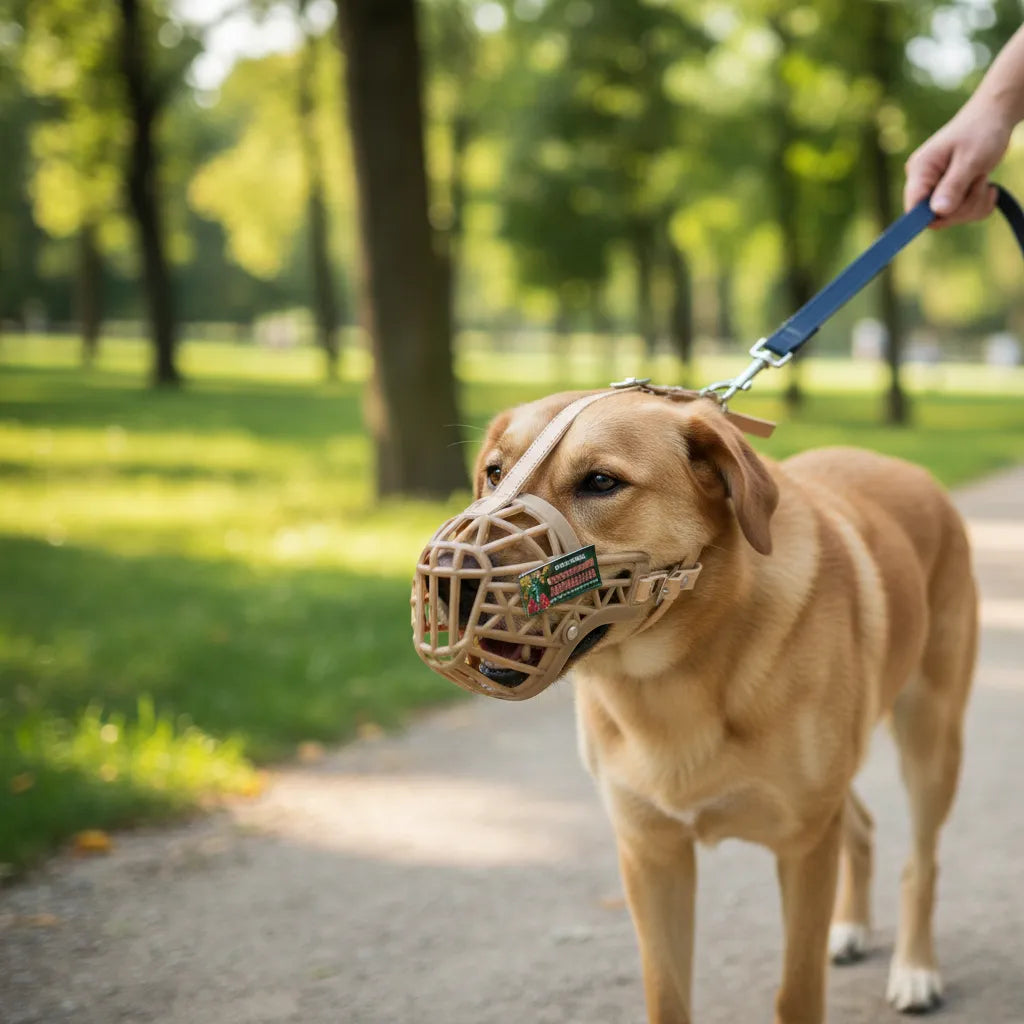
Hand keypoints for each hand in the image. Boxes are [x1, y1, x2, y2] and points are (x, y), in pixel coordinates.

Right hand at [903, 102, 1012, 225]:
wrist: (994, 116)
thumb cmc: (982, 131)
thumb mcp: (971, 158)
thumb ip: (953, 185)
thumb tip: (938, 212)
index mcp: (920, 170)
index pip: (913, 209)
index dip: (931, 216)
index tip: (953, 212)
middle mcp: (923, 181)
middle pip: (935, 217)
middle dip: (963, 207)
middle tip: (982, 183)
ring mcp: (935, 188)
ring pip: (951, 217)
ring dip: (974, 204)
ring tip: (985, 180)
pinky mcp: (949, 193)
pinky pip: (961, 214)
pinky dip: (978, 205)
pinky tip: (987, 188)